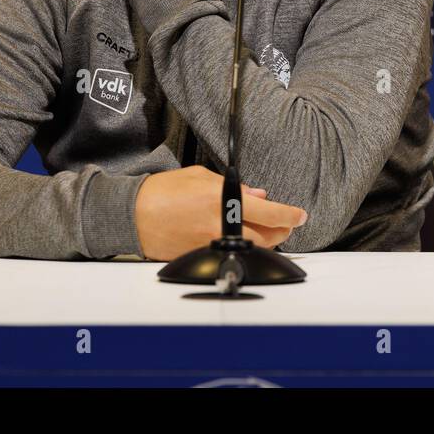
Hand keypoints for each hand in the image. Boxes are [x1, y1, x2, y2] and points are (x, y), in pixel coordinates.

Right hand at [134, 165, 308, 260]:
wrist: (134, 214)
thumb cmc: (163, 192)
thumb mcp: (201, 177)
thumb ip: (235, 187)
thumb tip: (259, 196)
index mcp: (221, 200)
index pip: (269, 212)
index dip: (290, 215)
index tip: (300, 215)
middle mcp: (220, 225)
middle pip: (267, 236)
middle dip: (282, 230)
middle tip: (287, 223)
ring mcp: (212, 243)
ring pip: (253, 248)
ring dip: (266, 240)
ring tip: (269, 231)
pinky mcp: (203, 256)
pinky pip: (233, 253)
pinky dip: (243, 246)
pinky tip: (243, 238)